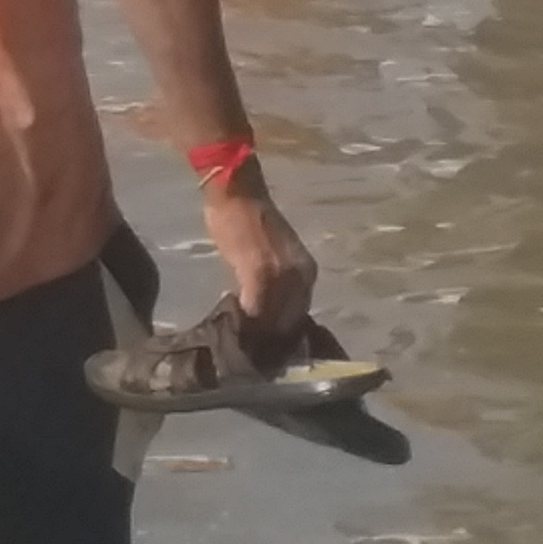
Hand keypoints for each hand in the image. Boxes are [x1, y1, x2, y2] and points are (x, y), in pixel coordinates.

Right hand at [205, 168, 319, 362]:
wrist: (238, 192)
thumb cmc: (249, 218)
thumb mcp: (273, 255)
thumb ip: (275, 281)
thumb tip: (266, 311)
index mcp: (307, 273)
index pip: (298, 315)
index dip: (283, 332)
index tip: (268, 346)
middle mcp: (300, 277)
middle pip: (289, 322)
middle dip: (273, 338)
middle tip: (255, 351)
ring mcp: (280, 276)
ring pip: (272, 319)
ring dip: (259, 334)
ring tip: (245, 345)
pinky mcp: (258, 274)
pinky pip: (254, 309)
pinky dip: (246, 320)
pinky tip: (235, 326)